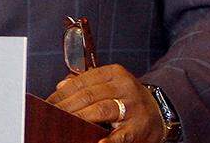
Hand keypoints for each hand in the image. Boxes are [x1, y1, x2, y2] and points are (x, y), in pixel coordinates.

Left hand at [46, 65, 165, 142]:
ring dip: (81, 118)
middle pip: (89, 95)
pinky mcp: (140, 126)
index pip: (82, 81)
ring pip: (101, 109)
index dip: (63, 93)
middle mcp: (125, 87)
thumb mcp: (110, 84)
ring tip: (65, 124)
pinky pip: (121, 134)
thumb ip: (86, 83)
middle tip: (52, 115)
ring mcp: (133, 106)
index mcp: (114, 73)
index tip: (48, 103)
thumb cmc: (127, 98)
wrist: (162, 111)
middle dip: (67, 106)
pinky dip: (109, 139)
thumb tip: (60, 87)